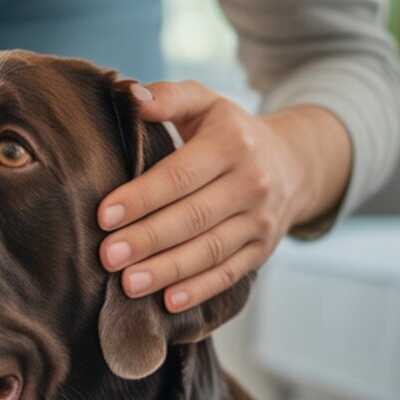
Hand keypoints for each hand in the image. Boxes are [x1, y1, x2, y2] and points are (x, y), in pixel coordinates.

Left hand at [96, 81, 351, 311]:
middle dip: (147, 239)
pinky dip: (199, 290)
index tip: (105, 215)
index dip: (142, 196)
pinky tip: (168, 302)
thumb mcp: (206, 104)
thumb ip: (170, 97)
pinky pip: (230, 274)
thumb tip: (132, 97)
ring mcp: (261, 220)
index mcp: (232, 143)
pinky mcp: (263, 250)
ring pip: (210, 250)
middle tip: (107, 256)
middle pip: (193, 217)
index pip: (181, 174)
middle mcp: (252, 182)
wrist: (294, 163)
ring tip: (128, 284)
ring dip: (167, 270)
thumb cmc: (230, 133)